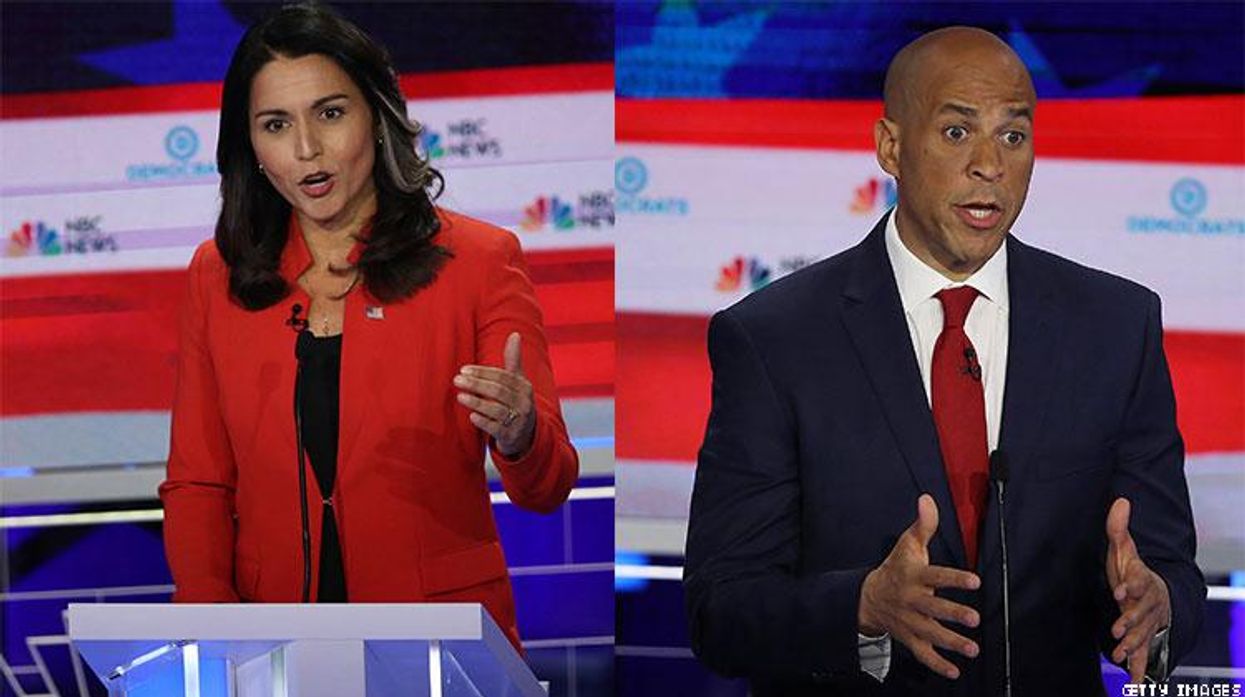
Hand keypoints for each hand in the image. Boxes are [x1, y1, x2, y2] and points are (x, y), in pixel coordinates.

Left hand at [455, 332, 536, 457]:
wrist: (526, 435)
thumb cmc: (516, 402)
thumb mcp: (518, 382)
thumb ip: (513, 359)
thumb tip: (515, 334)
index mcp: (524, 387)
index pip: (502, 376)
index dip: (483, 372)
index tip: (464, 370)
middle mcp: (523, 403)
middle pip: (498, 391)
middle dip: (477, 384)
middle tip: (457, 380)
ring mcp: (518, 420)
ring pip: (496, 409)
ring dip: (477, 402)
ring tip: (460, 397)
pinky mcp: (511, 436)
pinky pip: (496, 428)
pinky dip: (484, 422)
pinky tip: (472, 416)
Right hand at [858, 494, 981, 679]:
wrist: (867, 597)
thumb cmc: (896, 568)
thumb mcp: (907, 544)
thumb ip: (923, 524)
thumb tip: (927, 499)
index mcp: (914, 577)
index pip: (935, 576)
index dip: (954, 578)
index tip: (974, 580)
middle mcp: (912, 600)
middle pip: (933, 608)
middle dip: (953, 614)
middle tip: (974, 618)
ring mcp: (910, 621)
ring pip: (930, 633)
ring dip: (950, 642)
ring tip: (972, 649)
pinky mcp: (909, 638)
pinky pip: (922, 653)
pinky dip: (937, 664)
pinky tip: (954, 671)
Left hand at [1106, 497, 1170, 682]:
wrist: (1156, 595)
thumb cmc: (1133, 571)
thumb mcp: (1125, 549)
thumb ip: (1118, 527)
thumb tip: (1120, 500)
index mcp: (1142, 581)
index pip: (1138, 581)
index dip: (1130, 585)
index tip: (1119, 589)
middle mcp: (1148, 605)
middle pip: (1140, 613)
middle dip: (1130, 621)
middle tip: (1117, 629)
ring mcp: (1148, 624)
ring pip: (1143, 636)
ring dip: (1133, 646)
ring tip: (1119, 656)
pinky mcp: (1145, 640)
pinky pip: (1146, 657)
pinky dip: (1142, 671)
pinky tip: (1137, 686)